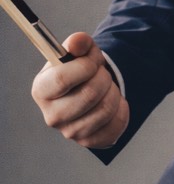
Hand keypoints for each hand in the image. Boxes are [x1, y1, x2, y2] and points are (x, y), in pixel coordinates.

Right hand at [31, 32, 128, 148]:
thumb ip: (78, 42)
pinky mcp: (89, 141)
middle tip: (102, 74)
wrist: (91, 87)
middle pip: (89, 94)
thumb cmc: (81, 68)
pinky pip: (116, 125)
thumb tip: (78, 42)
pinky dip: (122, 109)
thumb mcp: (79, 51)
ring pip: (105, 109)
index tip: (93, 60)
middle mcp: (51, 115)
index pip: (62, 79)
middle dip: (104, 77)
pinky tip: (113, 102)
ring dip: (114, 91)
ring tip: (107, 87)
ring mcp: (70, 132)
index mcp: (42, 90)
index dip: (85, 66)